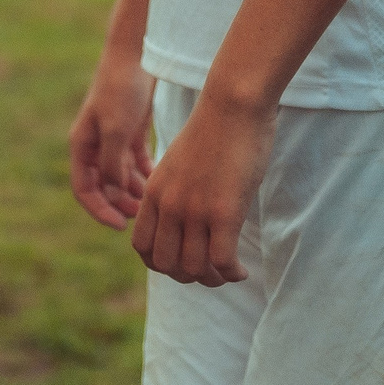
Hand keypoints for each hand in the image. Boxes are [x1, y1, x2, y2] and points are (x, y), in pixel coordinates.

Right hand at [68, 56, 156, 229]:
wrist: (135, 53)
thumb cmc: (121, 89)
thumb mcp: (116, 129)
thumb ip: (113, 164)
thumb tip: (114, 193)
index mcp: (82, 145)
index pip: (84, 190)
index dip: (99, 211)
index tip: (120, 226)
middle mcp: (95, 144)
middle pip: (104, 186)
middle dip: (120, 204)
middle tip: (143, 216)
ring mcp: (112, 137)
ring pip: (121, 176)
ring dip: (134, 191)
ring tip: (152, 202)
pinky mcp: (130, 130)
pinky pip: (135, 161)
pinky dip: (144, 174)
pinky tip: (159, 181)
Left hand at [128, 89, 272, 285]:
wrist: (233, 104)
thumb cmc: (213, 131)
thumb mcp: (178, 164)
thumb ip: (173, 192)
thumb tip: (181, 222)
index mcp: (154, 192)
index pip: (142, 247)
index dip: (160, 264)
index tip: (181, 263)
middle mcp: (168, 204)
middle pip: (166, 265)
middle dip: (187, 277)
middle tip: (209, 272)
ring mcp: (195, 209)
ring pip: (194, 268)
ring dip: (212, 279)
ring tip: (228, 272)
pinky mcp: (224, 211)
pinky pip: (222, 260)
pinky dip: (231, 273)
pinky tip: (241, 271)